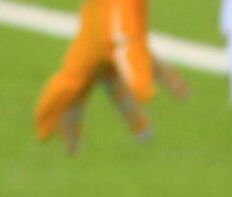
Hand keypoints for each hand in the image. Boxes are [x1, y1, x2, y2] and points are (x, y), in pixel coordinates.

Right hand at [34, 0, 175, 150]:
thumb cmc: (119, 8)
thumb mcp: (128, 42)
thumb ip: (135, 70)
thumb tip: (146, 97)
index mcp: (81, 64)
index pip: (65, 99)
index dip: (57, 120)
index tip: (48, 142)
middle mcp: (91, 59)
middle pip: (79, 97)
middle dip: (75, 122)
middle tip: (71, 148)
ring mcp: (110, 49)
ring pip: (118, 88)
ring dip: (131, 113)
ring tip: (146, 137)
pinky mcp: (132, 38)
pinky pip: (149, 65)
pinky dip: (165, 80)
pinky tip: (183, 95)